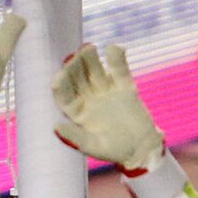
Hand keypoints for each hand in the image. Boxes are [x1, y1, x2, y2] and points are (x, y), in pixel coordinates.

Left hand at [52, 43, 164, 172]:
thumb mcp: (94, 147)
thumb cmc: (114, 150)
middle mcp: (87, 97)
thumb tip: (55, 127)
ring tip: (89, 48)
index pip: (65, 94)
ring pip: (95, 68)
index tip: (60, 76)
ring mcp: (105, 89)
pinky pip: (119, 67)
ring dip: (91, 57)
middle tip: (75, 56)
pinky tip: (115, 47)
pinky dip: (117, 57)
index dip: (62, 85)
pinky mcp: (123, 84)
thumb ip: (75, 137)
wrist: (142, 148)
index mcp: (76, 112)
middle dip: (75, 66)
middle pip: (78, 78)